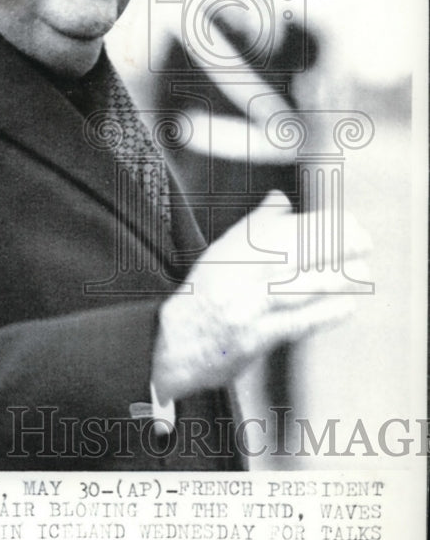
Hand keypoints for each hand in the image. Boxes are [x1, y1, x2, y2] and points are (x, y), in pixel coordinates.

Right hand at [151, 191, 371, 401]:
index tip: (351, 223)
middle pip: (296, 254)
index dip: (323, 226)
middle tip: (366, 242)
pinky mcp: (253, 337)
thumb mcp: (223, 253)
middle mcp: (241, 275)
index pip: (287, 230)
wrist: (172, 341)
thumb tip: (280, 198)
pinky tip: (347, 307)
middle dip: (336, 246)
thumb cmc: (204, 294)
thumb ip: (255, 226)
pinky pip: (294, 323)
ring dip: (336, 279)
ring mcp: (247, 306)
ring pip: (299, 287)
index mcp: (235, 251)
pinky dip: (323, 314)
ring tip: (364, 273)